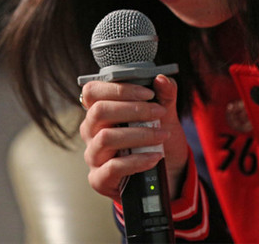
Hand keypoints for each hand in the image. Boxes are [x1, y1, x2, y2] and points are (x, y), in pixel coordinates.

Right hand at [79, 74, 188, 201]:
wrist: (167, 175)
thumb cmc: (159, 142)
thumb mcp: (165, 116)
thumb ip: (165, 96)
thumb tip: (162, 79)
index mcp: (100, 112)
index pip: (93, 91)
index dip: (118, 88)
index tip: (148, 93)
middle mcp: (91, 131)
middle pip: (99, 111)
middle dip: (133, 109)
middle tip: (159, 112)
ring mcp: (93, 156)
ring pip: (106, 138)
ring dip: (139, 135)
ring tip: (162, 135)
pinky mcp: (99, 179)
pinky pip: (113, 167)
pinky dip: (137, 161)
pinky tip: (155, 157)